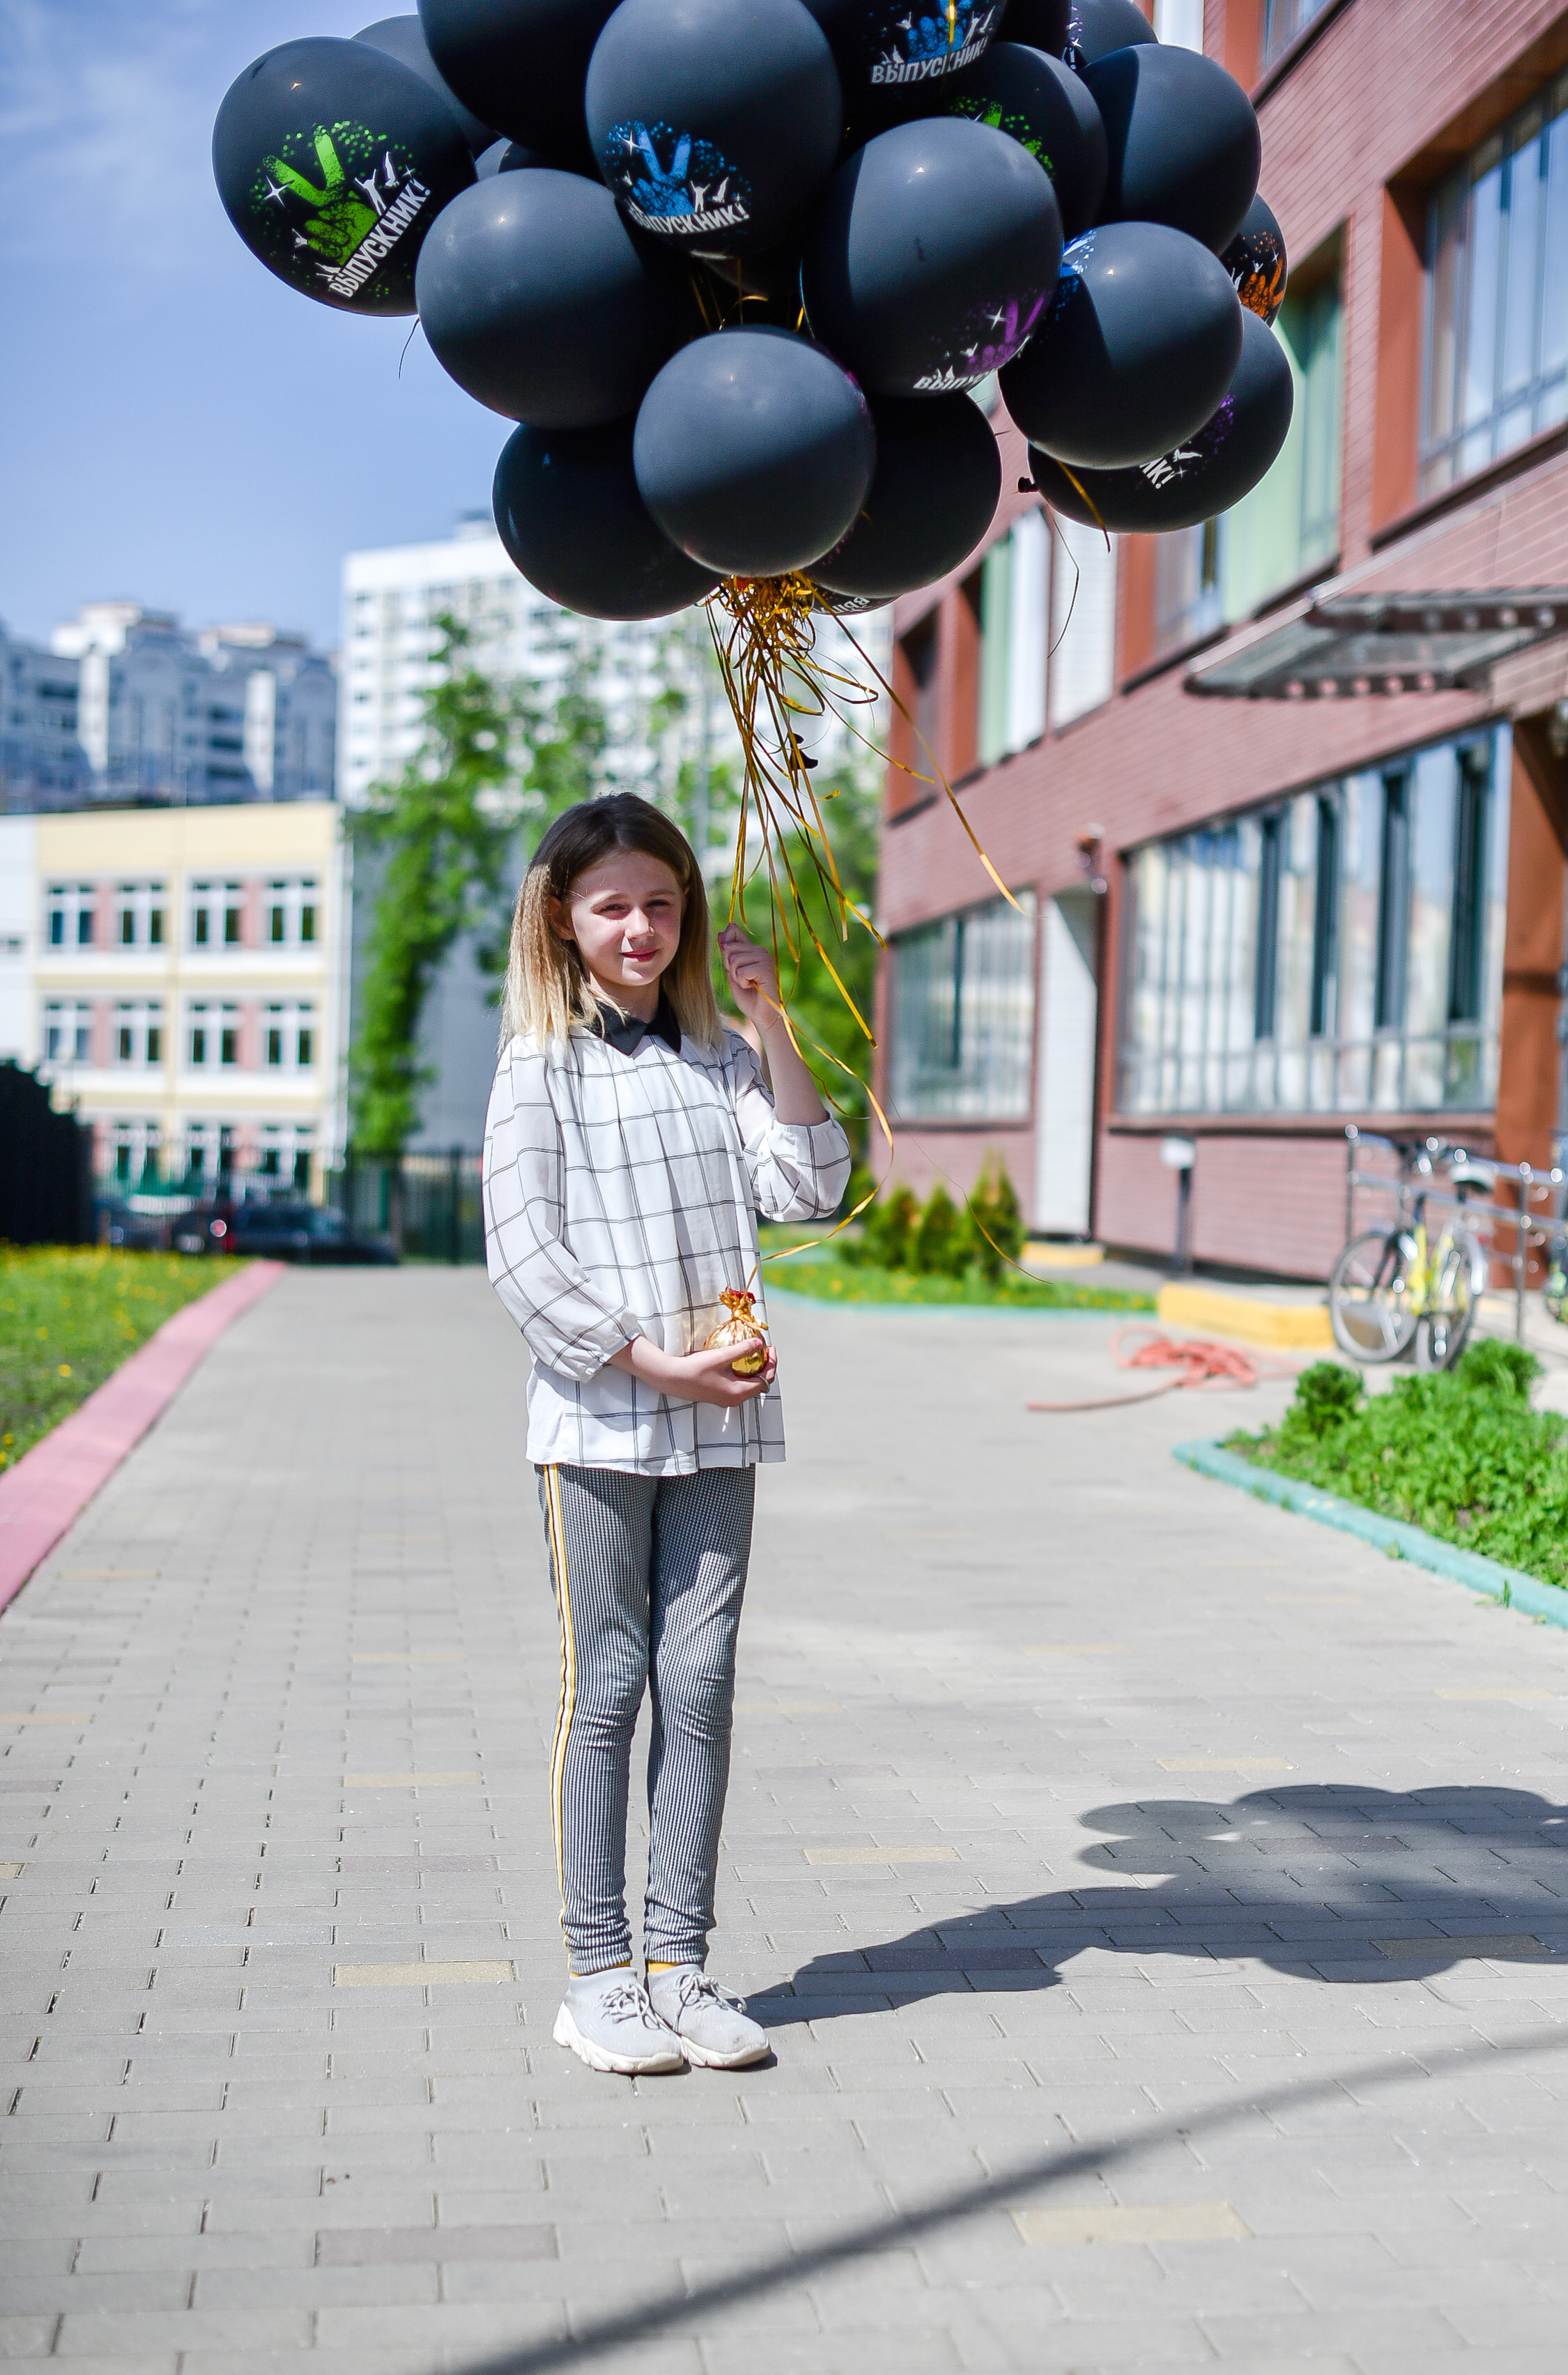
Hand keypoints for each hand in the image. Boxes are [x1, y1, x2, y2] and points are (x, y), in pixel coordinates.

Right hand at [608, 1336, 777, 1406]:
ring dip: (755, 1370)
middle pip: (759, 1384)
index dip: (772, 1364)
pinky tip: (737, 1361)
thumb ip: (741, 1350)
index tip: (770, 1348)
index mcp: (738, 1393)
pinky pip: (738, 1385)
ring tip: (754, 1353)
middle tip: (765, 1350)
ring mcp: (725, 1399)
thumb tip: (759, 1343)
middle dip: (765, 1367)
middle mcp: (734, 1399)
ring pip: (749, 1385)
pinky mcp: (718, 1395)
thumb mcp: (721, 1356)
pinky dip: (743, 1373)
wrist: (671, 1378)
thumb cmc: (695, 1368)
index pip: (765, 1380)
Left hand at [719, 925, 780, 1027]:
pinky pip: (742, 972)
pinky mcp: (766, 969)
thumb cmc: (748, 996)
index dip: (725, 942)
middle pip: (729, 947)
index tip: (729, 961)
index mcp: (752, 949)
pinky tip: (753, 987)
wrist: (761, 1015)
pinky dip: (743, 983)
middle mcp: (760, 950)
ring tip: (748, 984)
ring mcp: (765, 958)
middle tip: (742, 979)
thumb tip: (720, 932)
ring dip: (736, 977)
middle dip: (729, 967)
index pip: (733, 930)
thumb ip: (727, 954)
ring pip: (735, 960)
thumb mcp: (732, 972)